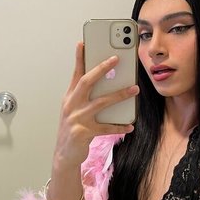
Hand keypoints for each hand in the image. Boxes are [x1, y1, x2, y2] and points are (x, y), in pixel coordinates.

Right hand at [54, 42, 138, 166]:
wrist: (64, 155)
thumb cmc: (73, 129)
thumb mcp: (75, 110)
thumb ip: (86, 97)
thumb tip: (110, 84)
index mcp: (69, 98)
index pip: (75, 74)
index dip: (79, 58)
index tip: (83, 43)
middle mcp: (71, 106)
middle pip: (86, 82)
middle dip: (101, 69)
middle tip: (116, 58)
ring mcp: (76, 119)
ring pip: (101, 103)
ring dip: (119, 95)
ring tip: (134, 90)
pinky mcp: (83, 133)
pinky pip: (106, 128)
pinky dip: (119, 126)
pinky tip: (130, 126)